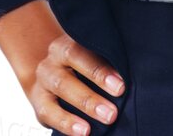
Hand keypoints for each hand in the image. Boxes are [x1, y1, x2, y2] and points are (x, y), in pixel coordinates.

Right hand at [0, 0, 125, 135]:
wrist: (50, 75)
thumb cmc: (81, 68)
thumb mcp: (90, 60)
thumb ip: (106, 64)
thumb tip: (133, 80)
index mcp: (67, 46)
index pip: (81, 53)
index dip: (100, 70)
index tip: (120, 85)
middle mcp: (52, 61)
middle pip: (69, 76)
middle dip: (92, 95)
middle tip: (113, 112)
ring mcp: (43, 81)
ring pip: (60, 89)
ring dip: (83, 107)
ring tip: (100, 123)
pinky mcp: (39, 102)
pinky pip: (49, 112)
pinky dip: (66, 123)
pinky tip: (83, 132)